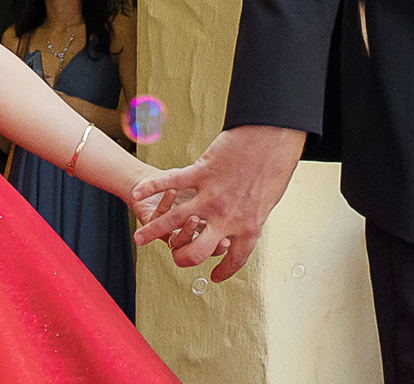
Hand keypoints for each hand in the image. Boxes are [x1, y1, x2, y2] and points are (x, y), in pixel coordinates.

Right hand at [130, 125, 306, 281]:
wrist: (273, 137)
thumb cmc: (276, 164)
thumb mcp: (270, 198)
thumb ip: (253, 213)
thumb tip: (249, 220)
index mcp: (249, 227)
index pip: (235, 259)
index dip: (224, 270)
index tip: (214, 276)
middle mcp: (227, 218)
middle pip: (196, 252)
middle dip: (181, 258)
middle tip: (175, 256)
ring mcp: (211, 196)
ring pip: (174, 220)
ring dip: (152, 231)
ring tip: (138, 238)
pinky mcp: (201, 172)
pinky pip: (171, 182)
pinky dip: (151, 187)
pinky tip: (137, 193)